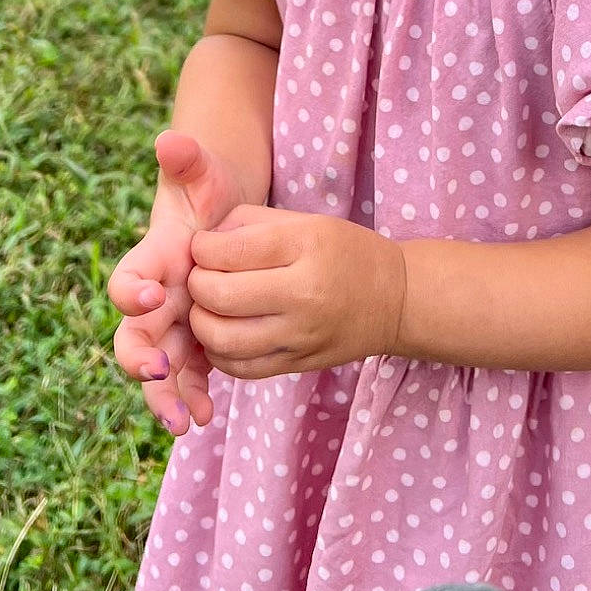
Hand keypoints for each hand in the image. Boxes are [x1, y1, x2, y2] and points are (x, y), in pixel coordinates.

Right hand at [108, 129, 246, 435]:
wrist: (224, 215)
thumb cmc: (209, 190)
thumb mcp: (203, 173)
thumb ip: (187, 160)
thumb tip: (171, 138)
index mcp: (152, 260)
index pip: (126, 279)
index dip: (130, 290)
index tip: (151, 296)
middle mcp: (154, 299)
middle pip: (131, 337)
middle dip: (139, 360)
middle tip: (157, 374)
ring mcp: (173, 325)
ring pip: (156, 369)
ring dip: (164, 395)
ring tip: (184, 421)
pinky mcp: (194, 342)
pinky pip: (186, 377)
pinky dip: (191, 395)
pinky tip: (205, 414)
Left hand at [187, 205, 407, 380]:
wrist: (394, 298)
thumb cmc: (343, 251)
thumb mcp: (304, 221)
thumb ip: (249, 224)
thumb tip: (202, 242)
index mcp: (305, 247)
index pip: (232, 250)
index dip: (202, 247)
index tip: (203, 245)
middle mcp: (304, 294)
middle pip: (221, 296)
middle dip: (196, 284)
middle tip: (199, 275)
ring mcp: (301, 336)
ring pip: (223, 339)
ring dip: (201, 321)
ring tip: (207, 306)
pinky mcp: (298, 364)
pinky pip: (240, 369)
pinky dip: (218, 353)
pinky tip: (222, 332)